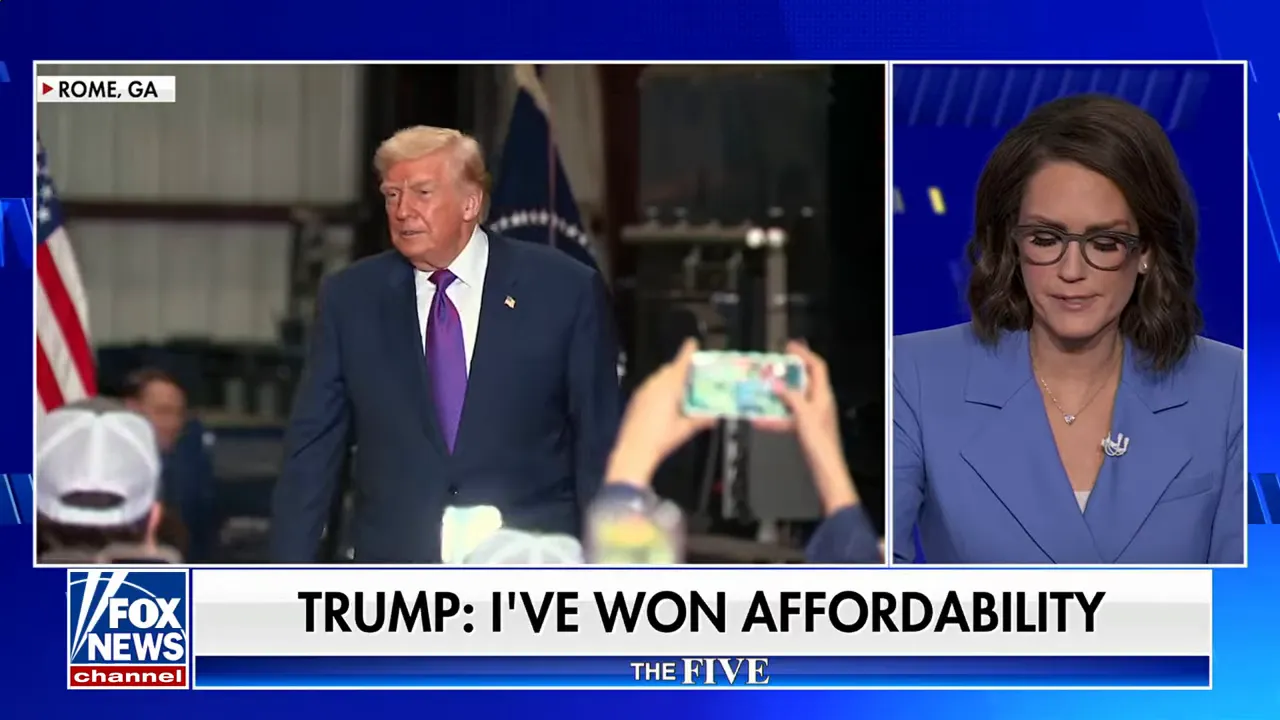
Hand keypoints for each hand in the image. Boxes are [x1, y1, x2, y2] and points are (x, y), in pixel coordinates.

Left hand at [606, 339, 715, 487]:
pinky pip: (650, 387)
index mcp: (669, 386)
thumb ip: (701, 420)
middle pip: (669, 369)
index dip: (687, 352)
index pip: (680, 364)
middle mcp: (655, 384)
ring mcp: (643, 391)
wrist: (634, 450)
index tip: (692, 343)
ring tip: (679, 394)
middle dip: (680, 370)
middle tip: (692, 379)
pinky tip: (664, 405)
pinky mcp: (636, 400)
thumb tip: (715, 417)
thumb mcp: (686, 429)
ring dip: (669, 380)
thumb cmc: (662, 438)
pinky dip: (659, 389)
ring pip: (658, 378)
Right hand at [753, 341, 858, 513]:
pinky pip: (788, 417)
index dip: (805, 355)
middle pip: (804, 381)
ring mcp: (812, 415)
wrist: (825, 468)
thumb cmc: (820, 442)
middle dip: (787, 374)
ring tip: (762, 391)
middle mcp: (819, 402)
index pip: (817, 367)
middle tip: (771, 368)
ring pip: (793, 399)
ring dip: (778, 395)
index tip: (790, 347)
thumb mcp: (804, 414)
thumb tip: (778, 384)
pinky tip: (761, 420)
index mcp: (823, 395)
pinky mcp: (805, 428)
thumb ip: (791, 397)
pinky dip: (775, 417)